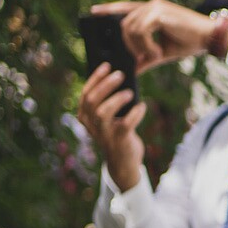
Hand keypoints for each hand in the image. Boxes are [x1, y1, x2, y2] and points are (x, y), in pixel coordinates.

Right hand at [77, 63, 147, 194]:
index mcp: (85, 117)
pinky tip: (142, 106)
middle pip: (91, 100)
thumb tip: (119, 76)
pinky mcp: (119, 141)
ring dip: (116, 99)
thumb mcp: (110, 117)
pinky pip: (125, 124)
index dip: (96, 78)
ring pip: (102, 112)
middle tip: (120, 74)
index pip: (86, 94)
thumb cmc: (117, 133)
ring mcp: (103, 134)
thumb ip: (109, 101)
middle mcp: (91, 125)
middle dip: (105, 85)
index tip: (106, 65)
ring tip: (130, 92)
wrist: (123, 162)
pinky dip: (135, 114)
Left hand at [91, 0, 220, 72]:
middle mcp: (151, 5)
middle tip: (143, 57)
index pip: (124, 8)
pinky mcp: (160, 13)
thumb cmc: (191, 42)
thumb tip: (132, 69)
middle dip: (127, 44)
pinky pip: (141, 31)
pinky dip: (146, 45)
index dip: (108, 9)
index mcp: (152, 10)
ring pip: (130, 28)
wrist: (212, 37)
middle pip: (124, 23)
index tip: (93, 12)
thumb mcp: (163, 51)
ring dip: (139, 47)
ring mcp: (155, 7)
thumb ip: (145, 57)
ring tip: (154, 55)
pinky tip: (157, 52)